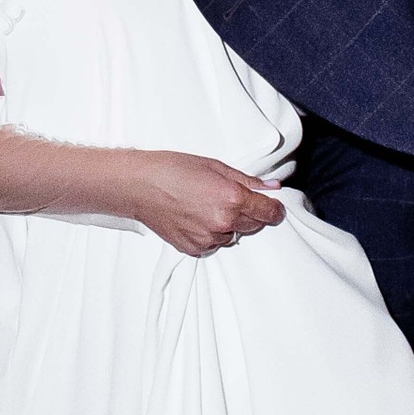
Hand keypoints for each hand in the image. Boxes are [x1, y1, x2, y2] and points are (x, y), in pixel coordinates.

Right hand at [123, 154, 286, 258]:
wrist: (139, 185)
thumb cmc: (172, 169)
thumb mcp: (215, 166)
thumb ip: (247, 180)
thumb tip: (271, 187)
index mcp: (232, 199)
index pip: (268, 212)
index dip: (274, 209)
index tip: (275, 207)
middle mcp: (222, 222)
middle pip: (254, 225)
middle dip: (250, 213)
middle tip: (232, 199)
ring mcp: (208, 238)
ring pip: (233, 236)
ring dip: (228, 224)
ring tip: (206, 205)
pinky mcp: (193, 248)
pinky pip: (213, 244)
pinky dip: (210, 233)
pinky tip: (196, 217)